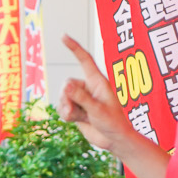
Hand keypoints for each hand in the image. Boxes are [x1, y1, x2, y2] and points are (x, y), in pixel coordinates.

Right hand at [60, 37, 134, 153]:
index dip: (74, 47)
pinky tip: (77, 121)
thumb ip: (81, 98)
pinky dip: (66, 115)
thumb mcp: (97, 110)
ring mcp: (81, 99)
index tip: (63, 36)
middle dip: (67, 98)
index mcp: (97, 81)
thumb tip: (65, 86)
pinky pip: (62, 108)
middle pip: (67, 84)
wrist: (114, 141)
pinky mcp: (76, 109)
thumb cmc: (113, 123)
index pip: (84, 60)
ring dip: (67, 109)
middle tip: (75, 110)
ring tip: (80, 118)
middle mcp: (88, 87)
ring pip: (63, 98)